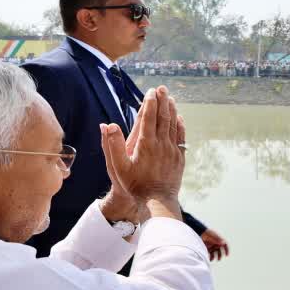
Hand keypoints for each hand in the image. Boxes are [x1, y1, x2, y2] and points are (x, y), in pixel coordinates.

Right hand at [101, 86, 185, 215]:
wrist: (157, 202)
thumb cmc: (134, 185)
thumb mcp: (118, 167)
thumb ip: (112, 145)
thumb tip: (108, 125)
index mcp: (146, 144)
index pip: (149, 117)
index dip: (150, 102)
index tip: (150, 91)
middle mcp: (161, 144)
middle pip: (163, 117)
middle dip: (162, 101)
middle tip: (162, 88)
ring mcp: (172, 151)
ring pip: (173, 125)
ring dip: (172, 110)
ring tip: (170, 98)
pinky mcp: (179, 158)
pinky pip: (181, 137)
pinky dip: (180, 126)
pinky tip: (179, 119)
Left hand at [201, 229, 229, 260]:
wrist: (199, 232)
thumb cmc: (206, 233)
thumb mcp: (212, 237)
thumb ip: (217, 240)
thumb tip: (223, 242)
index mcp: (219, 240)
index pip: (225, 245)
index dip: (227, 250)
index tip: (226, 255)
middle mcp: (216, 244)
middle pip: (220, 251)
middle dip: (220, 255)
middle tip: (218, 259)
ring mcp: (212, 246)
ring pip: (215, 253)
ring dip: (214, 257)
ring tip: (212, 260)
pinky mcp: (207, 248)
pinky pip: (210, 254)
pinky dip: (209, 256)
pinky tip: (208, 258)